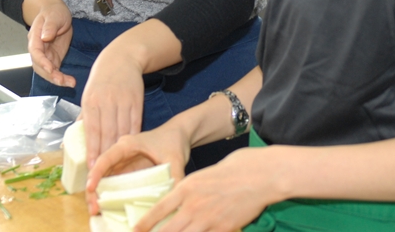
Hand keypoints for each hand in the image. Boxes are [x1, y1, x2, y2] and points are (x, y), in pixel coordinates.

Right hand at [24, 0, 74, 87]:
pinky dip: (62, 78)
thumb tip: (45, 37)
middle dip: (50, 75)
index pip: (36, 52)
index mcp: (35, 38)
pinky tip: (70, 82)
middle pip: (40, 66)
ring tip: (69, 83)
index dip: (42, 62)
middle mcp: (38, 49)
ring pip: (47, 72)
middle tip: (62, 81)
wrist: (57, 13)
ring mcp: (46, 55)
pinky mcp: (54, 59)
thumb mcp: (54, 15)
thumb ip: (50, 26)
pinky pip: (56, 71)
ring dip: (56, 79)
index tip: (51, 69)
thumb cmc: (53, 12)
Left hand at [80, 47, 145, 167]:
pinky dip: (133, 138)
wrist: (121, 59)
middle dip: (105, 154)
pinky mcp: (137, 101)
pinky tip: (131, 149)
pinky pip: (135, 124)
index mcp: (91, 101)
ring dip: (119, 150)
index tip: (92, 166)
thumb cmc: (100, 81)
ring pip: (121, 130)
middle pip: (107, 133)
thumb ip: (83, 118)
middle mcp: (107, 101)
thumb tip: (71, 141)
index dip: (92, 149)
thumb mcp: (88, 95)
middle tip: (104, 173)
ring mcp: (123, 101)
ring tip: (117, 166)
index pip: (92, 130)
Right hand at [86, 123, 192, 214]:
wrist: (179, 134)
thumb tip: (175, 194)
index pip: (106, 158)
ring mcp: (123, 163)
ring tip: (97, 211)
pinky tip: (108, 208)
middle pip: (100, 171)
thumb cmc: (174, 140)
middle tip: (94, 208)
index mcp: (127, 145)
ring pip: (104, 180)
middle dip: (93, 190)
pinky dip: (109, 196)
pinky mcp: (127, 172)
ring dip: (99, 195)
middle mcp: (120, 154)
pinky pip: (114, 184)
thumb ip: (175, 176)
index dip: (96, 173)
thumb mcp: (175, 158)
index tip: (90, 188)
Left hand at [130, 147, 282, 231]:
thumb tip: (181, 204)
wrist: (260, 174)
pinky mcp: (223, 229)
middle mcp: (193, 206)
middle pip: (167, 231)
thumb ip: (190, 191)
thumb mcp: (203, 175)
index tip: (133, 231)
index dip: (144, 224)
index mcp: (186, 188)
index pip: (158, 210)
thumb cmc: (234, 168)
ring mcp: (208, 220)